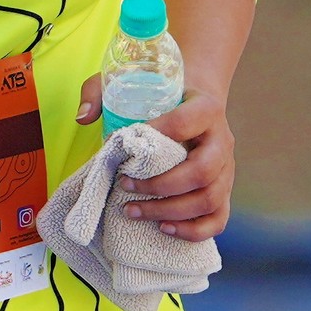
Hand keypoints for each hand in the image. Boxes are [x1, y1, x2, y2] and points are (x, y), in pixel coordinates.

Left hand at [73, 76, 234, 241]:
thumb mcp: (132, 80)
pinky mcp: (225, 191)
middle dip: (159, 186)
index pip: (183, 123)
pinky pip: (218, 218)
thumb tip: (82, 117)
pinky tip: (163, 228)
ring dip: (169, 211)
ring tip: (134, 211)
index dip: (154, 135)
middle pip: (201, 172)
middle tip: (125, 186)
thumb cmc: (163, 94)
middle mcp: (222, 141)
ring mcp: (227, 169)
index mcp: (206, 109)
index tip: (125, 144)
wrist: (198, 100)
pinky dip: (192, 230)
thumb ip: (101, 90)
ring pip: (209, 199)